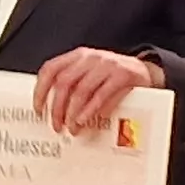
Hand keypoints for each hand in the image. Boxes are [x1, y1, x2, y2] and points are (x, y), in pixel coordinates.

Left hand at [35, 47, 161, 138]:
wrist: (145, 72)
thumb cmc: (114, 78)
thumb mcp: (91, 75)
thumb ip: (73, 84)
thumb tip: (51, 109)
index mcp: (78, 56)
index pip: (51, 69)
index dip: (40, 91)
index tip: (39, 109)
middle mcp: (90, 58)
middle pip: (64, 83)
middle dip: (57, 108)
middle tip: (57, 125)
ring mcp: (107, 65)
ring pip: (82, 91)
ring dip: (74, 113)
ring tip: (73, 128)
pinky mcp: (123, 75)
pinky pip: (103, 95)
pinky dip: (92, 111)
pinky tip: (88, 121)